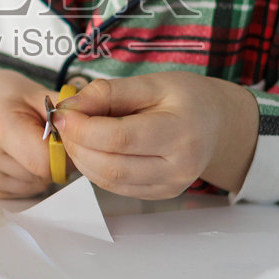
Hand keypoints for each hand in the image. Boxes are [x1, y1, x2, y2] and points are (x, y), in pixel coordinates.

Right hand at [0, 66, 53, 199]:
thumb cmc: (9, 97)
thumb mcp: (38, 94)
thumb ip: (65, 114)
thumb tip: (89, 136)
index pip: (45, 160)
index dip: (64, 151)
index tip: (65, 137)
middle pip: (42, 175)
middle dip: (55, 161)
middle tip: (47, 139)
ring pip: (36, 186)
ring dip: (43, 170)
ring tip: (30, 145)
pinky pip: (25, 193)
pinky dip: (30, 178)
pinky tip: (19, 157)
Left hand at [52, 72, 258, 198]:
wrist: (217, 123)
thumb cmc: (187, 98)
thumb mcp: (152, 83)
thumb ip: (108, 93)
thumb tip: (70, 107)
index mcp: (181, 132)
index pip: (120, 138)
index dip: (83, 128)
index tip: (61, 114)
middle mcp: (179, 167)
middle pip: (112, 166)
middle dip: (77, 145)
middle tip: (63, 125)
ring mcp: (170, 186)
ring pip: (110, 182)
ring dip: (82, 159)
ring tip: (75, 135)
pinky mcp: (160, 195)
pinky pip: (116, 188)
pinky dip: (96, 169)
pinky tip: (92, 149)